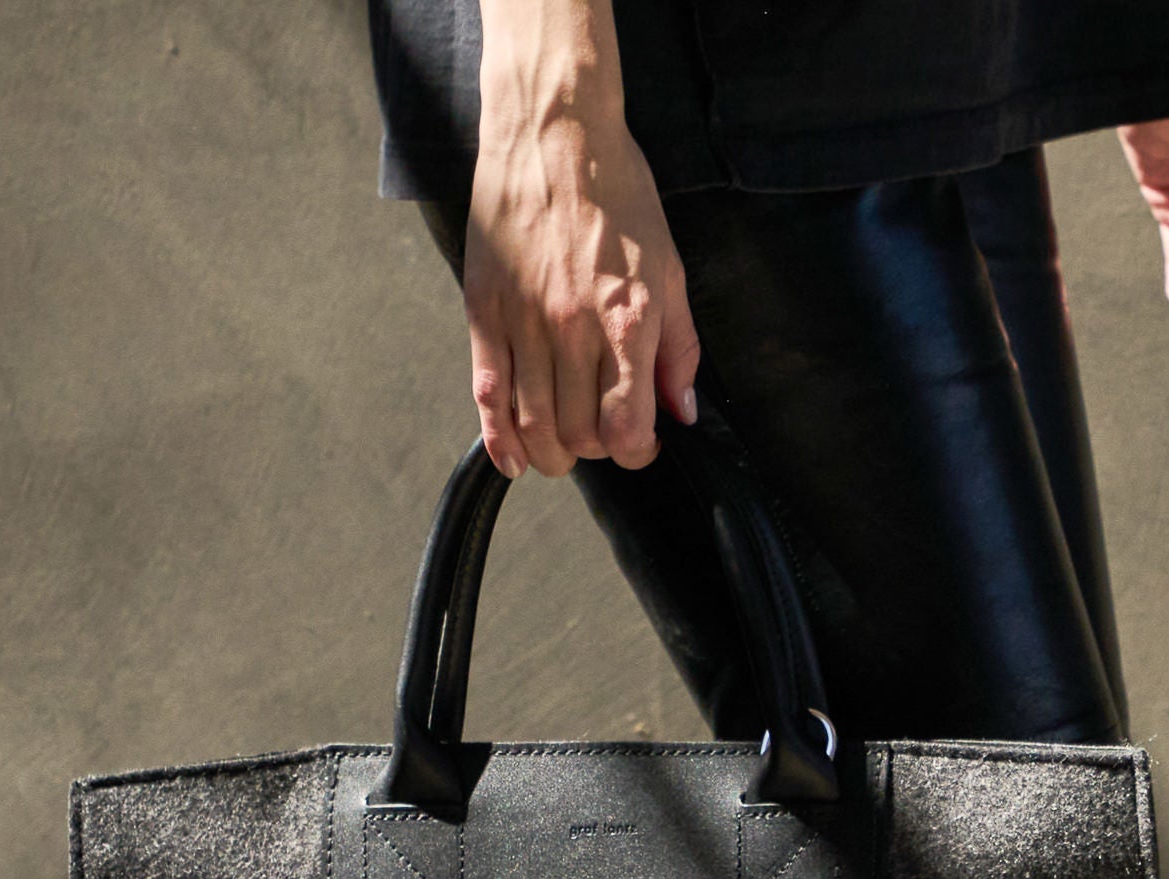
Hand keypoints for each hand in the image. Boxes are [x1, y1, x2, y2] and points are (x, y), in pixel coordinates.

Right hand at [465, 0, 698, 477]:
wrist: (555, 131)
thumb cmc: (617, 191)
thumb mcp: (669, 267)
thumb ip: (678, 346)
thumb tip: (682, 410)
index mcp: (627, 318)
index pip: (627, 430)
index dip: (637, 451)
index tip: (641, 442)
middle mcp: (574, 329)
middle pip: (580, 436)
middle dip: (596, 450)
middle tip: (602, 432)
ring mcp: (525, 323)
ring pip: (534, 427)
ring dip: (552, 455)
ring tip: (564, 450)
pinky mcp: (486, 312)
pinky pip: (489, 396)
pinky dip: (500, 440)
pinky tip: (515, 457)